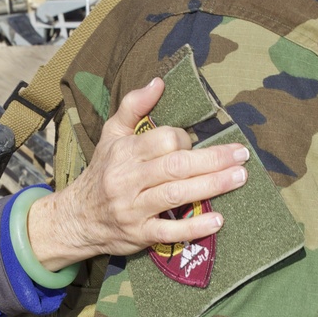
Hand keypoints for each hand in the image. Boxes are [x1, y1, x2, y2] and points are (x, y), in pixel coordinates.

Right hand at [26, 77, 248, 269]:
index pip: (164, 140)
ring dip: (212, 186)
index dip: (186, 140)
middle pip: (176, 167)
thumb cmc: (102, 172)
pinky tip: (218, 219)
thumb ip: (133, 106)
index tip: (196, 144)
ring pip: (176, 195)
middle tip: (242, 155)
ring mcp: (133, 209)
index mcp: (125, 152)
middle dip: (213, 160)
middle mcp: (128, 180)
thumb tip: (159, 82)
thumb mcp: (110, 135)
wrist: (76, 218)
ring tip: (239, 178)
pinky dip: (195, 226)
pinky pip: (170, 230)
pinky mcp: (139, 234)